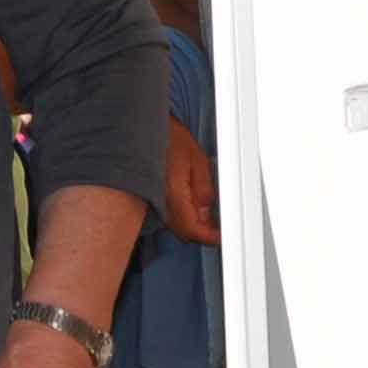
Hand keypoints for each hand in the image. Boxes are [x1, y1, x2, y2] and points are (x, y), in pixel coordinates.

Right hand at [162, 113, 221, 247]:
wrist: (146, 130)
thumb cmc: (171, 139)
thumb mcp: (198, 161)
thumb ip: (204, 190)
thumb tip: (207, 213)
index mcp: (175, 195)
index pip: (193, 229)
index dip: (210, 237)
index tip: (222, 237)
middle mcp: (162, 203)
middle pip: (185, 232)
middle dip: (203, 233)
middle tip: (219, 228)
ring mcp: (156, 202)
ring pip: (177, 227)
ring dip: (193, 226)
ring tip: (210, 218)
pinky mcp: (154, 198)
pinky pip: (170, 218)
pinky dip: (184, 218)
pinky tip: (194, 209)